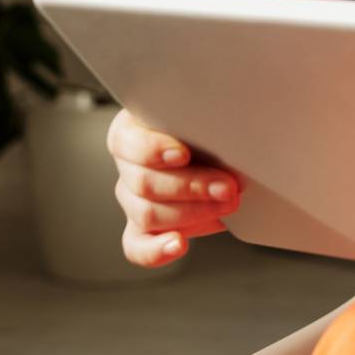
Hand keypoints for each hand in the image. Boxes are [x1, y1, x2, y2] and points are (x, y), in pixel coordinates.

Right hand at [105, 107, 243, 266]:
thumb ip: (206, 107)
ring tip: (228, 205)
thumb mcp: (206, 105)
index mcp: (132, 129)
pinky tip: (179, 245)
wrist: (222, 143)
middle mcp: (127, 164)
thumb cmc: (210, 119)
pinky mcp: (143, 228)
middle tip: (228, 186)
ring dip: (192, 213)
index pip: (126, 141)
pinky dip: (156, 250)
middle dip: (191, 186)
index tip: (184, 154)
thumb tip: (226, 104)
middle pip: (144, 183)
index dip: (153, 150)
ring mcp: (132, 199)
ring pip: (147, 214)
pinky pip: (138, 246)